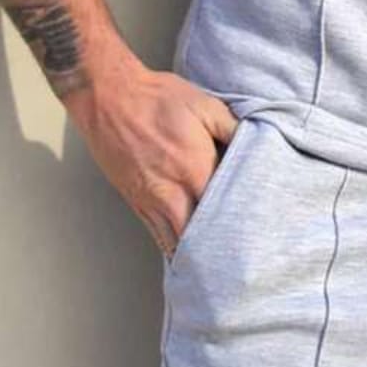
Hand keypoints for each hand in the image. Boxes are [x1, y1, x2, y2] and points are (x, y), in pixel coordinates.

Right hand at [62, 62, 240, 257]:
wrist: (108, 97)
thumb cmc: (158, 98)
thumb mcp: (205, 105)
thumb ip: (234, 130)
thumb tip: (257, 147)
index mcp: (195, 169)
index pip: (225, 209)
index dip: (242, 223)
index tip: (258, 233)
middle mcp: (173, 192)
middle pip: (200, 236)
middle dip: (219, 250)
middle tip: (239, 261)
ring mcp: (150, 200)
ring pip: (175, 242)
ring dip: (194, 256)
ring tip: (215, 270)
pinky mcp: (135, 201)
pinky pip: (157, 234)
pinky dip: (172, 248)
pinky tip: (185, 258)